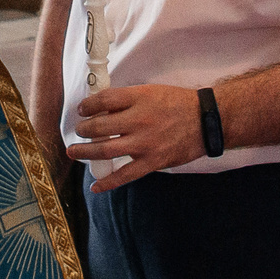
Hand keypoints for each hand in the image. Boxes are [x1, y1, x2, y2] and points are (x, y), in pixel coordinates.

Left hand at [68, 84, 205, 189]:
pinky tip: (95, 186)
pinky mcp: (152, 161)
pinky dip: (108, 182)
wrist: (205, 121)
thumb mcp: (152, 92)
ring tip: (73, 152)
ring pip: (107, 150)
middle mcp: (140, 119)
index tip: (82, 109)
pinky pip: (125, 175)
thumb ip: (129, 100)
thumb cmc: (179, 104)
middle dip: (84, 129)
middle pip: (101, 126)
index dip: (88, 105)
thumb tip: (103, 109)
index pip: (105, 99)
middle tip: (78, 130)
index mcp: (140, 98)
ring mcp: (145, 143)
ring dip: (86, 152)